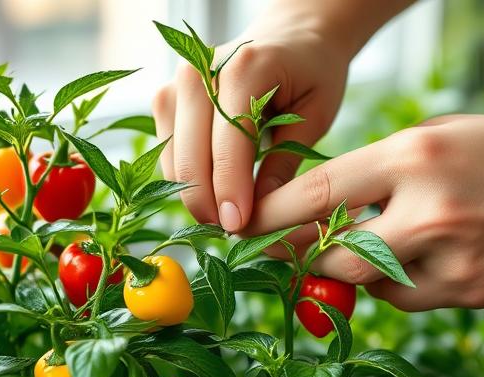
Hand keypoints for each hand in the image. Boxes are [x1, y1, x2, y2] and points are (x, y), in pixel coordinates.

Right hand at [152, 13, 352, 232]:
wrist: (291, 36)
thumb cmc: (311, 74)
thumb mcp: (316, 116)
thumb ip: (285, 163)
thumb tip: (260, 218)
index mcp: (244, 67)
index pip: (228, 144)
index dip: (231, 192)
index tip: (239, 227)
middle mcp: (200, 70)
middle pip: (191, 156)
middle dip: (208, 203)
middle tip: (231, 232)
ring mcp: (177, 83)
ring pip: (173, 159)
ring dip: (195, 195)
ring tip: (226, 217)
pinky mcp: (166, 98)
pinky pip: (168, 152)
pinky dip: (187, 179)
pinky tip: (213, 194)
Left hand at [246, 115, 483, 309]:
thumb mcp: (442, 133)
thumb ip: (381, 166)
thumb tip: (321, 204)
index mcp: (415, 157)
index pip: (319, 191)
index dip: (271, 215)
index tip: (242, 226)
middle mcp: (427, 211)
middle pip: (330, 251)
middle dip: (298, 254)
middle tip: (277, 251)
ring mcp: (449, 261)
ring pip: (364, 284)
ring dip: (349, 269)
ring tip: (369, 244)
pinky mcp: (466, 296)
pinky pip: (402, 301)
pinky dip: (394, 286)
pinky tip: (418, 260)